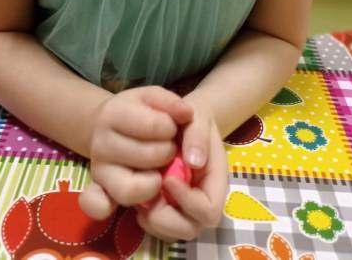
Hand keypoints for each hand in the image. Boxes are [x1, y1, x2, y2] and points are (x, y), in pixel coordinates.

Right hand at [78, 86, 193, 218]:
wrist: (108, 124)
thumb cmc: (138, 110)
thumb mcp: (154, 97)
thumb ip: (171, 102)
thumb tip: (187, 114)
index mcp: (114, 113)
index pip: (154, 126)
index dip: (171, 128)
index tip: (171, 126)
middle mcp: (101, 143)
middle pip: (148, 157)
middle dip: (168, 152)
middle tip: (168, 147)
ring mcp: (98, 169)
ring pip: (131, 188)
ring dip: (154, 181)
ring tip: (159, 170)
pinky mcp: (99, 189)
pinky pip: (99, 205)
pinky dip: (110, 208)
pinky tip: (132, 199)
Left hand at [135, 104, 226, 242]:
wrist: (180, 120)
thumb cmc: (193, 119)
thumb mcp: (199, 118)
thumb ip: (198, 136)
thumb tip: (193, 162)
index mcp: (214, 182)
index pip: (208, 210)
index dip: (188, 201)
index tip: (168, 178)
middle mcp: (200, 201)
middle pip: (188, 229)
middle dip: (165, 218)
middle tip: (148, 197)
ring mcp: (183, 207)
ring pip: (170, 232)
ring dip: (152, 219)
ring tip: (140, 197)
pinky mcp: (166, 207)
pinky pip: (156, 226)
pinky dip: (145, 218)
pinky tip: (137, 197)